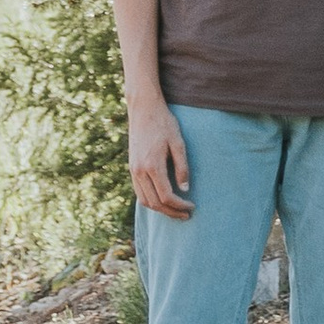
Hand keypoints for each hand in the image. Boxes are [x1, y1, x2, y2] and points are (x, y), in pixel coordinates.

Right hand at [130, 98, 192, 220]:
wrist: (143, 109)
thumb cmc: (164, 123)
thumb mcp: (178, 142)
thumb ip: (182, 167)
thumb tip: (185, 190)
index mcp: (152, 166)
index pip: (166, 196)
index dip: (180, 205)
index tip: (192, 206)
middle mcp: (139, 171)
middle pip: (155, 203)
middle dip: (171, 212)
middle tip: (186, 215)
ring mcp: (133, 170)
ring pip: (145, 201)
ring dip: (160, 209)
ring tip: (176, 210)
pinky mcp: (131, 168)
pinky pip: (139, 192)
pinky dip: (151, 201)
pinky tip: (162, 199)